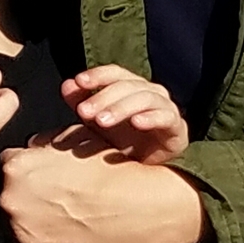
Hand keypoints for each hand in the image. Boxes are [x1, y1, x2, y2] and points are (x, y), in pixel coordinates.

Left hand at [0, 127, 207, 242]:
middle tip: (54, 197)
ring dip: (30, 217)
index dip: (27, 169)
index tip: (40, 177)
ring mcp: (18, 229)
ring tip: (61, 215)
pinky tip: (64, 231)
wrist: (137, 209)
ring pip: (13, 220)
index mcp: (15, 166)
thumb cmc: (111, 172)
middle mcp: (9, 198)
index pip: (7, 164)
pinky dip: (40, 239)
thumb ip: (44, 142)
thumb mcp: (75, 139)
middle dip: (26, 194)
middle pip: (6, 193)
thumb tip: (30, 146)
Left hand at [61, 65, 187, 163]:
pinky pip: (165, 117)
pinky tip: (136, 123)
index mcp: (132, 86)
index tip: (78, 82)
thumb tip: (66, 85)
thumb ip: (82, 103)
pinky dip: (151, 118)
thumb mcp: (97, 123)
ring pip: (145, 98)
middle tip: (84, 112)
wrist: (148, 170)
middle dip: (103, 97)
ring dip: (121, 108)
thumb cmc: (123, 142)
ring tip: (102, 121)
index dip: (97, 75)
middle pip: (127, 85)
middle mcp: (151, 92)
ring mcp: (166, 107)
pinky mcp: (177, 127)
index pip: (115, 72)